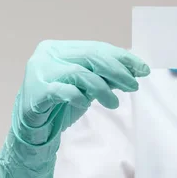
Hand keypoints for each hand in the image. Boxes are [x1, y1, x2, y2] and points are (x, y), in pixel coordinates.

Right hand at [0, 41, 149, 177]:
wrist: (33, 129)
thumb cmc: (61, 104)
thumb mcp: (88, 87)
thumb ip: (106, 75)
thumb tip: (135, 69)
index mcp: (61, 48)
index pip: (97, 48)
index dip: (122, 58)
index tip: (143, 70)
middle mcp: (48, 54)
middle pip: (91, 57)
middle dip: (118, 71)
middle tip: (134, 85)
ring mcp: (39, 71)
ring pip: (80, 72)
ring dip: (103, 88)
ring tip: (114, 103)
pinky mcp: (35, 92)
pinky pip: (63, 90)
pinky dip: (78, 96)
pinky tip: (86, 104)